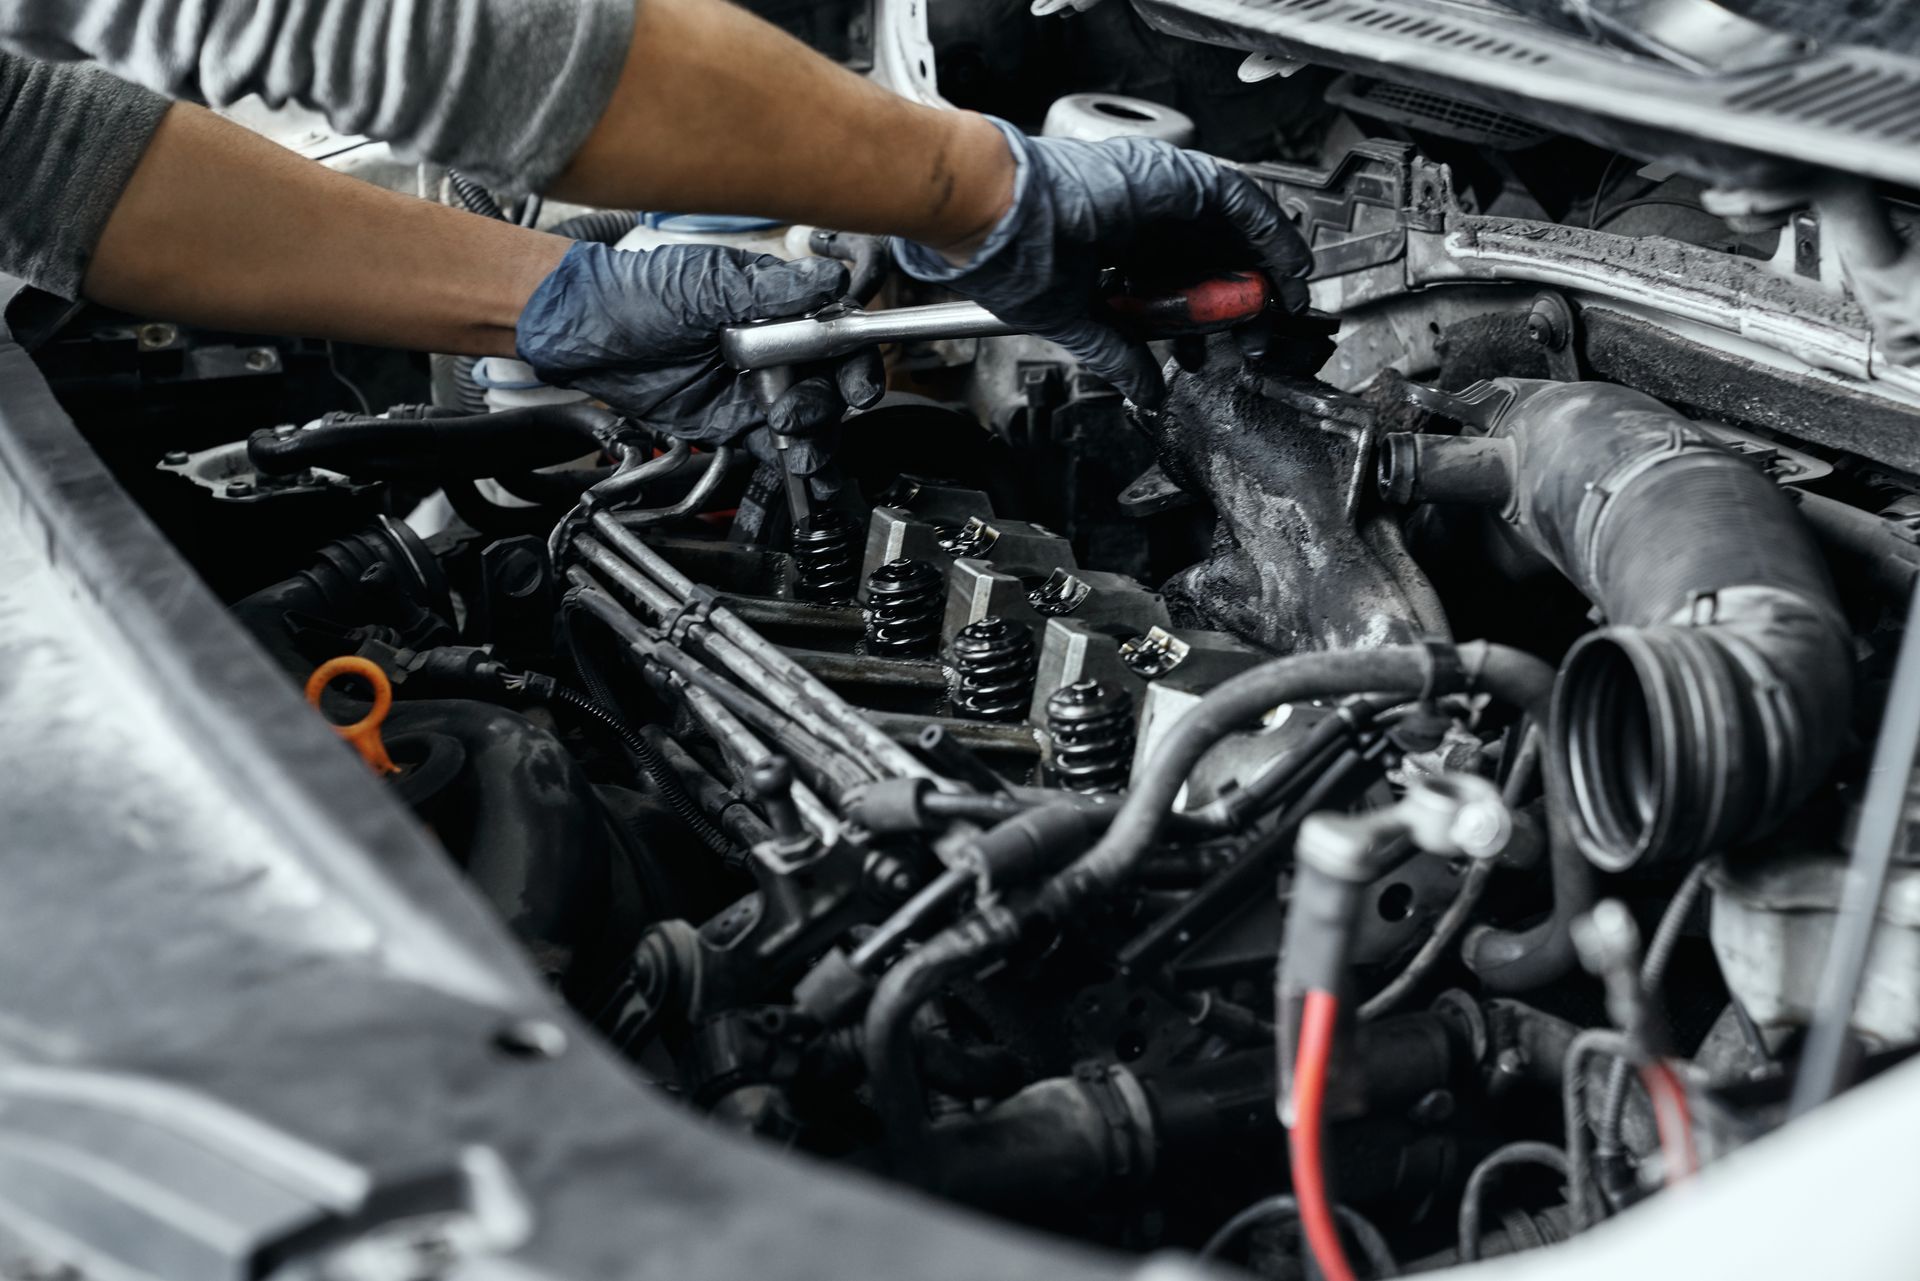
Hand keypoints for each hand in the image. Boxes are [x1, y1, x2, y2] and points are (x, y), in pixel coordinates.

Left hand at [515, 241, 883, 449]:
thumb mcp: (704, 285)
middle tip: (796, 414)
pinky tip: (805, 473)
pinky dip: (792, 462)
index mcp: (776, 306)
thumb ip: (769, 291)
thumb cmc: (636, 293)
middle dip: (828, 405)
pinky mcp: (731, 423)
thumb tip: (826, 282)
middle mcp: (774, 348)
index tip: (854, 384)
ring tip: (798, 448)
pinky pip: (774, 446)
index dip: (854, 360)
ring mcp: (755, 388)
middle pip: (830, 384)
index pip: (836, 333)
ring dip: (815, 438)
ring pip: (809, 420)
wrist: (584, 333)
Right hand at [892, 120, 1312, 406]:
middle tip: (1255, 337)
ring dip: (1262, 268)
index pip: (1174, 282)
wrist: (995, 217)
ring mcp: (1161, 195)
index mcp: (1114, 248)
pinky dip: (1270, 235)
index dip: (1202, 315)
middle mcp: (1142, 218)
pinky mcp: (1178, 178)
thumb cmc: (1012, 257)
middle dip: (1237, 299)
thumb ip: (1118, 354)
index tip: (1216, 346)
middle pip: (1210, 257)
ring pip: (1232, 229)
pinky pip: (1242, 203)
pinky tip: (1284, 269)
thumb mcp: (1079, 321)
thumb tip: (1145, 392)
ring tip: (1282, 308)